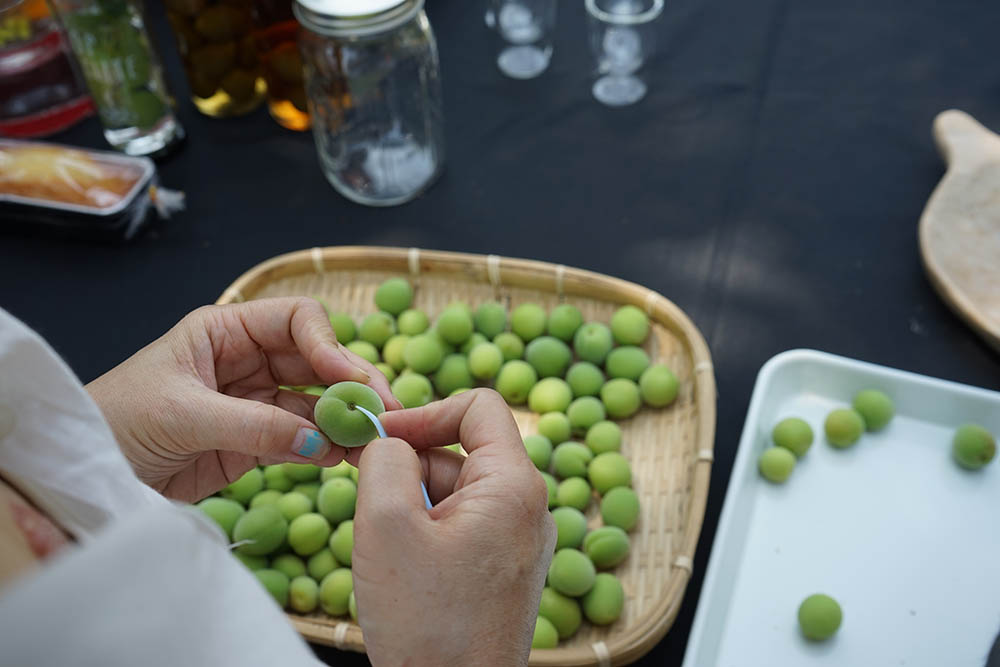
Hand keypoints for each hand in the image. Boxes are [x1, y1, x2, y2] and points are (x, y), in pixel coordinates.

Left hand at [86, 297, 398, 501]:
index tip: (349, 378)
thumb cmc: (117, 421)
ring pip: (316, 404)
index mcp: (225, 331)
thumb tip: (321, 441)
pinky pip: (302, 439)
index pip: (296, 320)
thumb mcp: (182, 415)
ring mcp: (254, 403)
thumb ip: (254, 426)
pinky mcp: (255, 443)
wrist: (87, 471)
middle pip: (317, 361)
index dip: (328, 344)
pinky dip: (326, 448)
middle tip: (383, 412)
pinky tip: (344, 457)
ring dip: (345, 420)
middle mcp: (247, 361)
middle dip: (351, 383)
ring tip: (374, 441)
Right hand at [349, 389, 555, 666]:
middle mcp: (527, 509)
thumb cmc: (427, 622)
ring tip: (386, 549)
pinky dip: (424, 533)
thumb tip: (389, 441)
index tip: (381, 439)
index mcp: (514, 486)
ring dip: (412, 504)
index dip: (424, 412)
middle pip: (460, 451)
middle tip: (365, 496)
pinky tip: (402, 570)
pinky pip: (459, 527)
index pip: (478, 407)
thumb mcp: (387, 523)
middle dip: (409, 465)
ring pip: (454, 492)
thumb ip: (384, 459)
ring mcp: (517, 542)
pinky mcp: (502, 570)